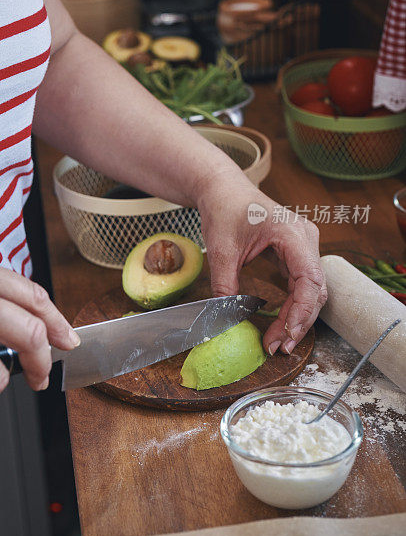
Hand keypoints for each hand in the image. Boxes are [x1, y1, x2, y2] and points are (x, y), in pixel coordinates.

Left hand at [196, 172, 326, 354]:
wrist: (222, 188)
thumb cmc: (223, 209)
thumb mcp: (221, 250)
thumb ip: (224, 286)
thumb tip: (224, 321)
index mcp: (293, 233)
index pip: (310, 279)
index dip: (300, 311)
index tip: (285, 334)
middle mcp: (306, 239)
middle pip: (315, 289)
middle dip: (299, 321)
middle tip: (279, 347)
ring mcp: (303, 246)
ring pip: (311, 290)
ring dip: (297, 317)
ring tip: (278, 341)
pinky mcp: (295, 253)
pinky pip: (301, 284)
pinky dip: (292, 305)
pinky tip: (280, 324)